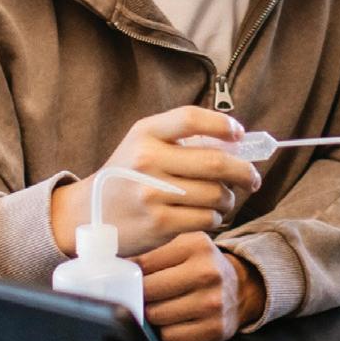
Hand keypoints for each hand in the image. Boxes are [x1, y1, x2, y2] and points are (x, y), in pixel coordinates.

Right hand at [51, 106, 261, 255]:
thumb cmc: (127, 178)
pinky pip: (206, 218)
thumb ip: (181, 141)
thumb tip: (236, 146)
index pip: (191, 118)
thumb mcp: (143, 147)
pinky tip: (206, 215)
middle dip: (244, 172)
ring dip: (228, 199)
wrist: (87, 216)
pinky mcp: (159, 222)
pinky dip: (214, 218)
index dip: (222, 124)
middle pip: (215, 162)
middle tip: (252, 179)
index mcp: (145, 134)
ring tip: (222, 200)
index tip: (238, 133)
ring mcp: (152, 193)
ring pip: (216, 194)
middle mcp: (147, 160)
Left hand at [136, 232, 265, 340]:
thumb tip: (113, 266)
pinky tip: (177, 320)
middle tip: (145, 294)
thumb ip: (154, 253)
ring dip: (153, 314)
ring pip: (157, 315)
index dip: (131, 273)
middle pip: (148, 290)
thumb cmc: (203, 267)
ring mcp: (213, 302)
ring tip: (163, 306)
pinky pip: (171, 336)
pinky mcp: (215, 329)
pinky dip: (167, 330)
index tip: (126, 277)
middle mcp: (208, 272)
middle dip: (142, 294)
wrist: (242, 289)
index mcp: (197, 246)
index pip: (144, 263)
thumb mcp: (184, 247)